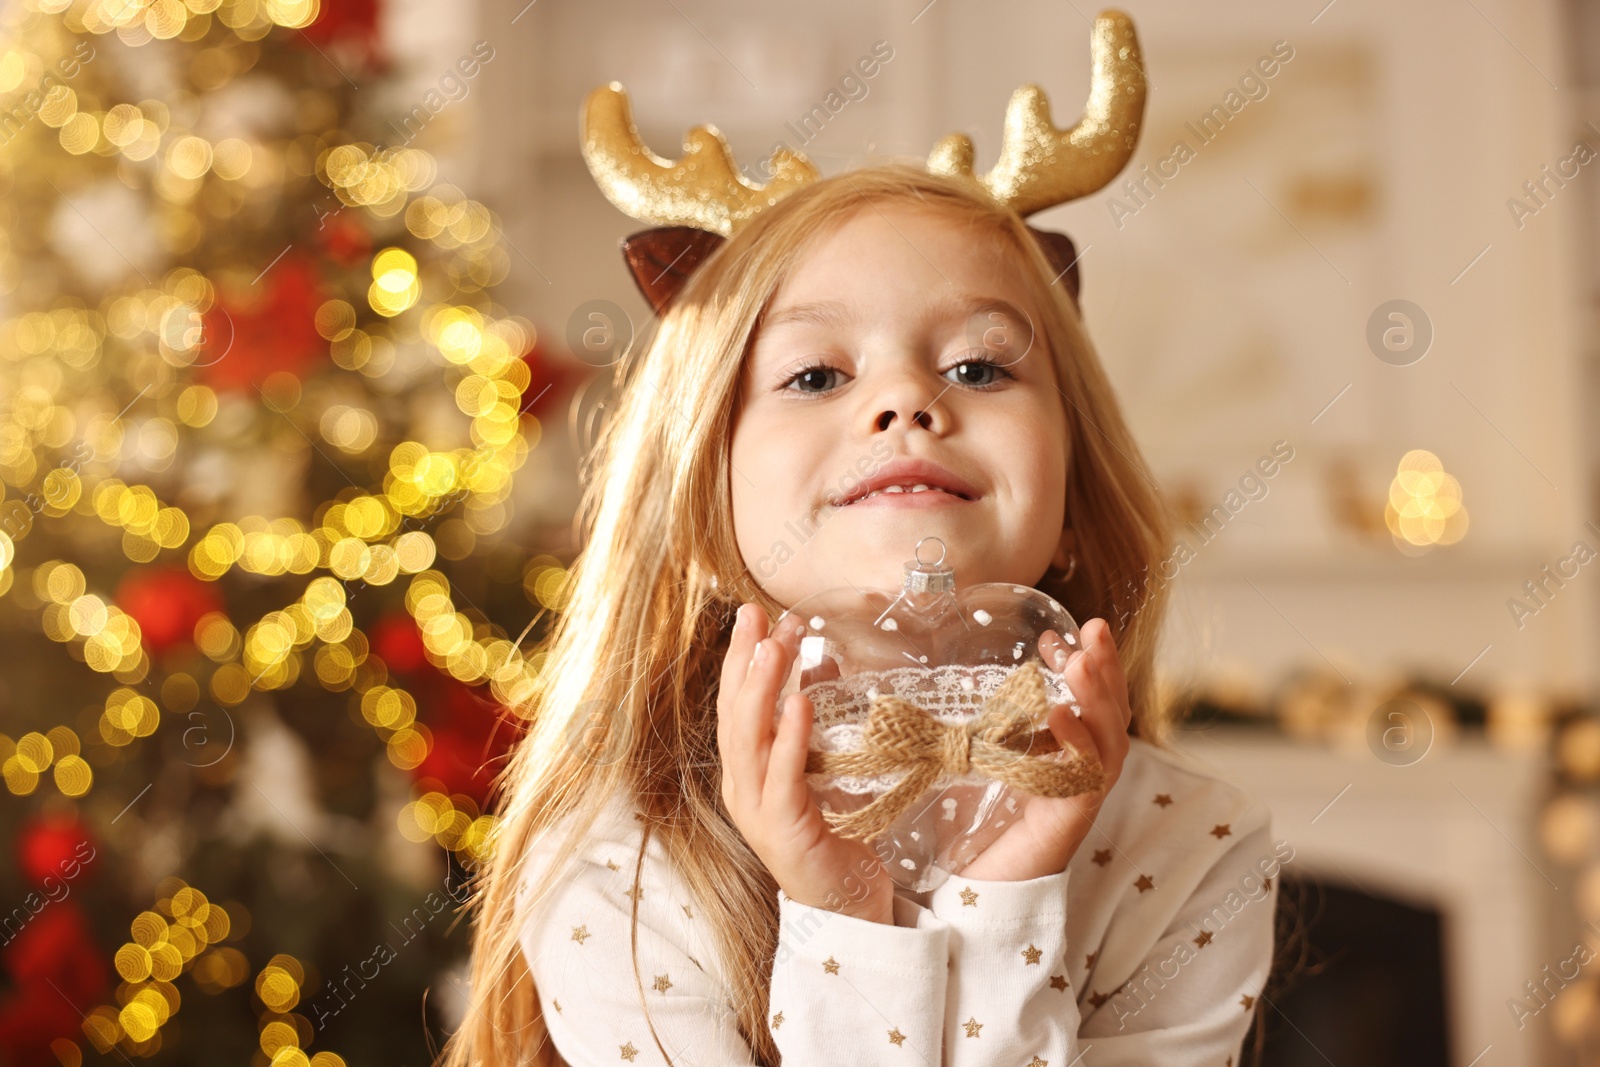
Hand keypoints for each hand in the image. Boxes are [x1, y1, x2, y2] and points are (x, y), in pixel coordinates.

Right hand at [717, 602, 898, 923]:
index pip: (734, 703)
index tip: (753, 614)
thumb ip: (812, 723)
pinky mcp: (783, 830)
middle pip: (734, 713)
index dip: (740, 658)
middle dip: (746, 660)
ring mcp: (756, 810)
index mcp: (746, 771)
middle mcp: (741, 786)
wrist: (846, 906)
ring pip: (748, 739)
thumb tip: (822, 667)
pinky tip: (801, 702)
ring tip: (777, 646)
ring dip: (762, 688)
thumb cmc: (836, 837)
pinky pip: (783, 777)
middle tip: (760, 615)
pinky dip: (790, 737)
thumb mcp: (823, 767)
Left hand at [959, 618, 1130, 881]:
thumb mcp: (964, 764)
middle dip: (1106, 670)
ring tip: (1079, 661)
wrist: (963, 897)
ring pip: (1108, 743)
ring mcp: (1078, 801)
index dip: (1087, 668)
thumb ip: (964, 728)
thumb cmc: (961, 834)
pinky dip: (1077, 745)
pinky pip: (1085, 781)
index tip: (1065, 631)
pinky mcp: (1068, 824)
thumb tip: (937, 679)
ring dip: (1097, 698)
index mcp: (1061, 759)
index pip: (1089, 707)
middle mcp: (1078, 777)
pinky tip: (1059, 714)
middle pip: (1110, 718)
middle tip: (1092, 629)